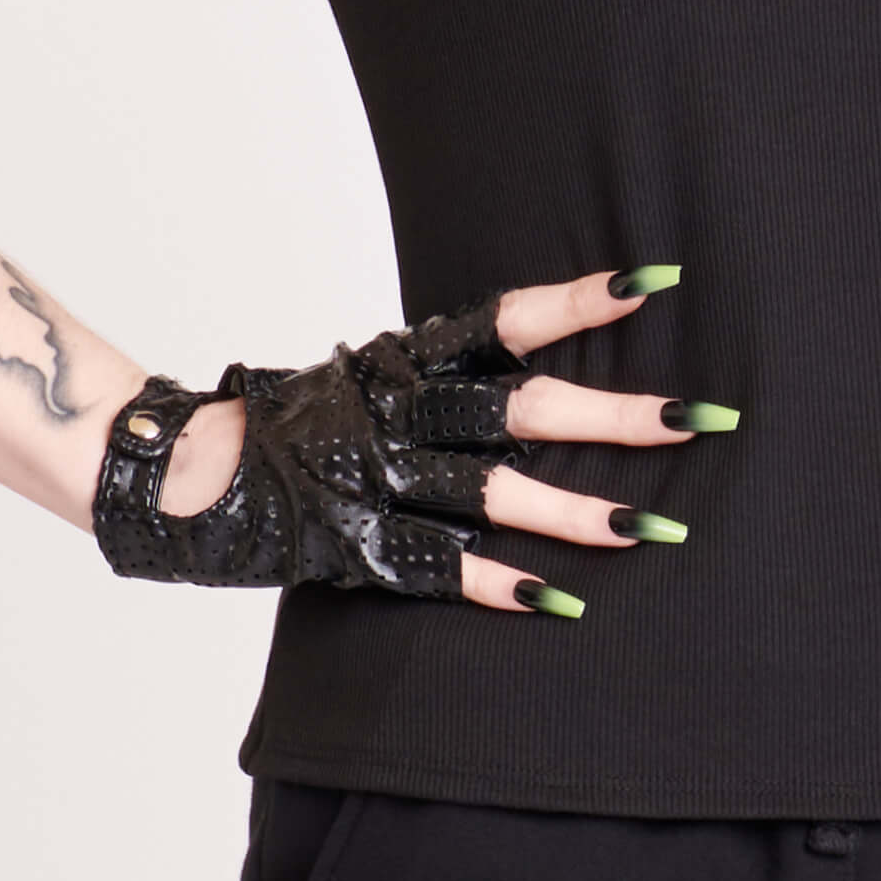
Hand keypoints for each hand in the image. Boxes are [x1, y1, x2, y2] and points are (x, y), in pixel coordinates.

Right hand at [96, 263, 738, 614]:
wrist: (184, 471)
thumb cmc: (297, 417)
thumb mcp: (372, 372)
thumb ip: (443, 370)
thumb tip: (533, 351)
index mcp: (408, 359)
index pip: (508, 319)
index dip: (579, 301)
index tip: (654, 279)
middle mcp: (403, 412)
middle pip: (526, 409)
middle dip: (617, 416)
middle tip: (697, 420)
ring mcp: (382, 480)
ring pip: (497, 493)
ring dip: (578, 512)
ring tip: (650, 527)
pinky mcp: (360, 545)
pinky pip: (442, 568)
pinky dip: (499, 585)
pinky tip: (559, 601)